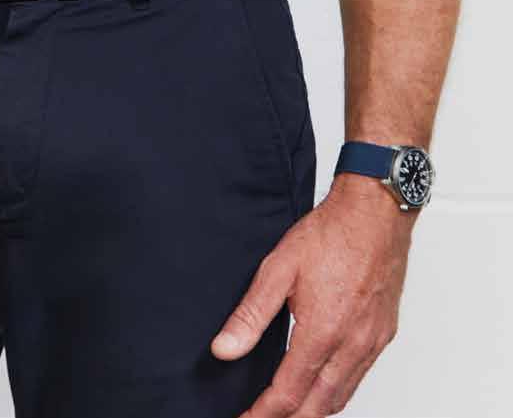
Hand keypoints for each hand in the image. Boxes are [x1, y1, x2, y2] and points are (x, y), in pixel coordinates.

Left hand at [210, 176, 417, 415]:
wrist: (376, 212)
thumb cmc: (331, 232)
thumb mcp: (279, 268)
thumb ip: (251, 314)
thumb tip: (224, 350)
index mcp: (323, 332)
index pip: (288, 395)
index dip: (263, 414)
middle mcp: (352, 345)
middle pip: (317, 408)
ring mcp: (372, 343)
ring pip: (341, 398)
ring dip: (313, 412)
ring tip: (286, 411)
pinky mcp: (383, 335)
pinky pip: (359, 379)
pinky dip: (337, 393)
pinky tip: (322, 386)